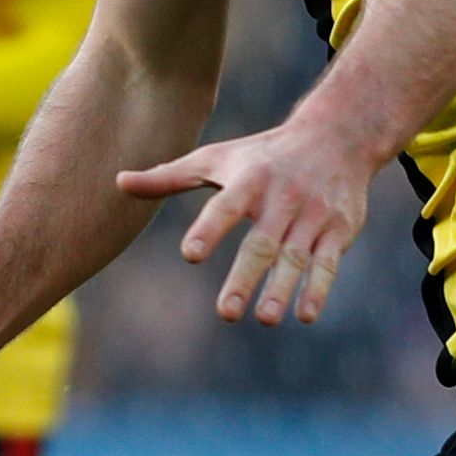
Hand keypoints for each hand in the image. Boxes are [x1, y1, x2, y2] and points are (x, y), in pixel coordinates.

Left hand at [118, 100, 377, 325]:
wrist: (337, 136)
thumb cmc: (262, 154)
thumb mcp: (217, 158)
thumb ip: (168, 176)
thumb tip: (117, 182)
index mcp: (249, 180)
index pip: (226, 206)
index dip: (209, 229)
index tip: (191, 255)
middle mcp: (283, 198)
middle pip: (262, 242)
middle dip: (245, 277)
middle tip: (227, 314)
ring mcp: (313, 215)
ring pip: (296, 256)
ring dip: (283, 288)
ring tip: (266, 319)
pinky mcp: (338, 229)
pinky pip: (327, 262)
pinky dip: (318, 288)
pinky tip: (305, 315)